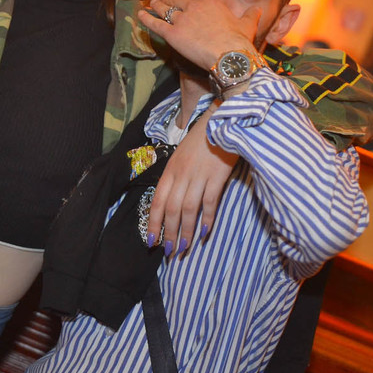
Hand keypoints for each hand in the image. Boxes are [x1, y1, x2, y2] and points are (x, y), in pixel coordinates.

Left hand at [138, 0, 260, 70]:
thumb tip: (259, 10)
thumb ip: (251, 15)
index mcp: (209, 1)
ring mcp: (181, 20)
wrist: (229, 55)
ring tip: (151, 5)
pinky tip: (140, 15)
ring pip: (164, 9)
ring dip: (156, 6)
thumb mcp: (247, 24)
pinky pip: (155, 24)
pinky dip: (147, 19)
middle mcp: (193, 7)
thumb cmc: (239, 41)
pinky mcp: (172, 34)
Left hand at [147, 112, 236, 256]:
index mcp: (170, 170)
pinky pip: (209, 202)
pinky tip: (205, 233)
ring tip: (185, 248)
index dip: (153, 224)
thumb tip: (170, 203)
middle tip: (170, 252)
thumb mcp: (181, 156)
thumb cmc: (202, 139)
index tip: (151, 242)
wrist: (221, 120)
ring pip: (188, 210)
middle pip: (170, 209)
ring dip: (186, 231)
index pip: (156, 201)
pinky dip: (207, 219)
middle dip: (169, 234)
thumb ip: (176, 177)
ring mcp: (199, 175)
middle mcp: (181, 175)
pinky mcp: (217, 176)